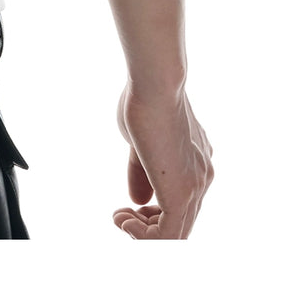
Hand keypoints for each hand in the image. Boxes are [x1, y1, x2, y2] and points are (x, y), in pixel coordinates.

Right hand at [112, 83, 213, 238]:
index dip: (153, 211)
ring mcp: (196, 186)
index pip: (181, 202)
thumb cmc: (145, 100)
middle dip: (146, 225)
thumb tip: (138, 201)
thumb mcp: (140, 141)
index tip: (128, 206)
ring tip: (120, 219)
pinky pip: (168, 236)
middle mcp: (202, 176)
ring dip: (142, 233)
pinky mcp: (182, 194)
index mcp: (196, 161)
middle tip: (121, 216)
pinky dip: (143, 236)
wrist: (155, 85)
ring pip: (175, 234)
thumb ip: (141, 173)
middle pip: (180, 221)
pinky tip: (122, 219)